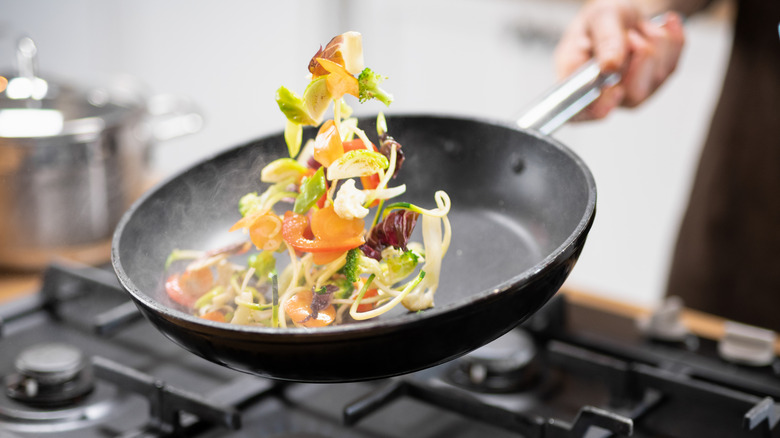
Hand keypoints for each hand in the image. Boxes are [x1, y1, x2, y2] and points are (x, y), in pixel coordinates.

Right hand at [554, 0, 684, 119]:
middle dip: (640, 55)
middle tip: (630, 35)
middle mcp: (603, 95)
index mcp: (576, 81)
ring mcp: (630, 94)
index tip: (616, 90)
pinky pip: (673, 65)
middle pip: (632, 94)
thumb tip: (610, 66)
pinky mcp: (654, 86)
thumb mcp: (600, 16)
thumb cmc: (602, 20)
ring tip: (637, 31)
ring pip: (657, 77)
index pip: (581, 112)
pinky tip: (658, 28)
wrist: (622, 16)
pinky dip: (671, 40)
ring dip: (655, 43)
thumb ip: (605, 40)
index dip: (600, 108)